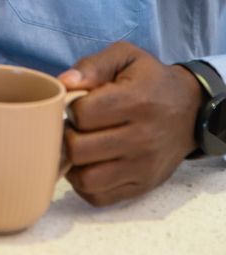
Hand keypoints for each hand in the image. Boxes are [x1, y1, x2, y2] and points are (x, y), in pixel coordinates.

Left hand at [58, 42, 202, 205]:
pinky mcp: (142, 186)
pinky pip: (99, 197)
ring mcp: (142, 167)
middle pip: (79, 149)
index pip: (82, 114)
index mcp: (135, 101)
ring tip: (80, 146)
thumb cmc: (151, 80)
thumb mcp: (126, 57)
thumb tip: (64, 82)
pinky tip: (88, 164)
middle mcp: (141, 138)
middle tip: (74, 126)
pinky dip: (85, 184)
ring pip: (86, 178)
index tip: (77, 103)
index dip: (70, 107)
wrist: (190, 110)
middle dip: (68, 135)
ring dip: (73, 163)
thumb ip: (93, 65)